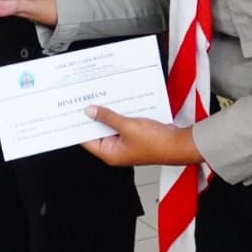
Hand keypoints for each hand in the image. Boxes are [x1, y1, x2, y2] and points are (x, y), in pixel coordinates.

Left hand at [79, 107, 202, 167]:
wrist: (179, 144)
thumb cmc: (156, 142)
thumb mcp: (127, 126)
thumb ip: (107, 117)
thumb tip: (90, 111)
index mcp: (110, 154)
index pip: (86, 139)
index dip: (78, 125)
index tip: (71, 111)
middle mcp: (116, 151)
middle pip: (98, 132)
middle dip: (93, 116)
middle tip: (85, 99)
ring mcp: (126, 144)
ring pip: (111, 126)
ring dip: (108, 114)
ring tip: (100, 97)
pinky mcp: (136, 137)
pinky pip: (123, 125)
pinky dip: (120, 114)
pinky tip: (118, 102)